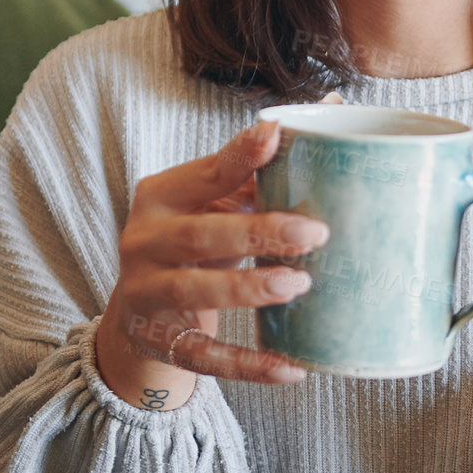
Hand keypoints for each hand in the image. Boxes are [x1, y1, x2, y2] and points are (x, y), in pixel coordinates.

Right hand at [100, 116, 331, 387]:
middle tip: (315, 230)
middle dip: (258, 232)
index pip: (204, 172)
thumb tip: (332, 104)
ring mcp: (146, 292)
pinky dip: (248, 365)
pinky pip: (205, 356)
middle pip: (200, 235)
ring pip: (194, 291)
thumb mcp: (215, 199)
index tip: (276, 137)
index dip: (239, 156)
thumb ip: (263, 163)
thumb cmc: (195, 237)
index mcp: (161, 194)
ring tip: (299, 283)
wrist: (140, 308)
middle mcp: (144, 239)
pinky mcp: (159, 340)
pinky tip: (291, 367)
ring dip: (248, 289)